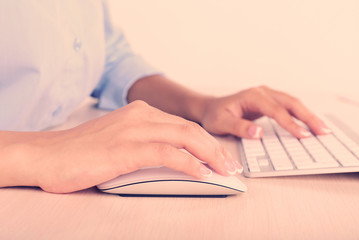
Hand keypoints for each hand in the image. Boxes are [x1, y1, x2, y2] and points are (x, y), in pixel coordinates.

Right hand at [31, 101, 240, 192]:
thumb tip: (171, 158)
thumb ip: (143, 142)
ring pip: (184, 137)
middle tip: (230, 166)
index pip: (183, 124)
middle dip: (215, 148)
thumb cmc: (81, 151)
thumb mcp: (119, 139)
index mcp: (140, 112)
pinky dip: (188, 163)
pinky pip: (167, 153)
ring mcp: (133, 130)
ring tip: (224, 171)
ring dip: (209, 155)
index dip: (206, 141)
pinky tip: (201, 174)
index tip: (220, 156)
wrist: (46, 155)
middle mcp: (140, 116)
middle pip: (190, 129)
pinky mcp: (125, 149)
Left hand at [200, 86, 330, 138]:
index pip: (275, 110)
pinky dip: (301, 115)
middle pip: (291, 102)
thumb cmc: (215, 115)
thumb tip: (259, 133)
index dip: (290, 123)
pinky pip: (289, 107)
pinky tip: (310, 124)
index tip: (302, 135)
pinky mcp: (270, 102)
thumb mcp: (221, 123)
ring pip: (293, 103)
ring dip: (308, 115)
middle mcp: (262, 92)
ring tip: (323, 129)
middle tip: (323, 131)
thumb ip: (239, 127)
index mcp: (252, 96)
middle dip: (308, 117)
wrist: (211, 108)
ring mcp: (267, 95)